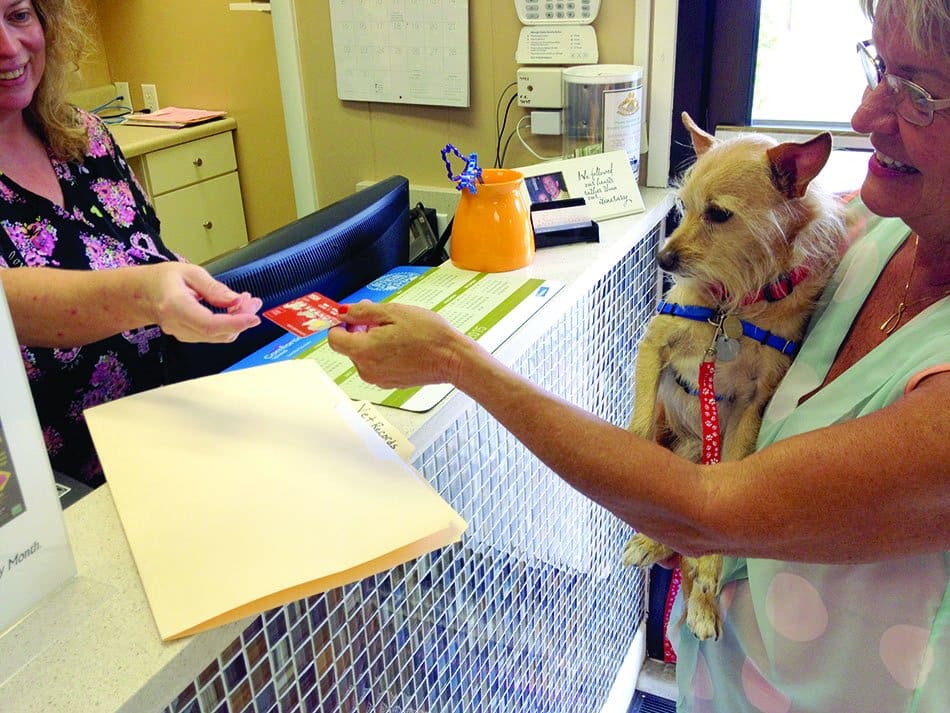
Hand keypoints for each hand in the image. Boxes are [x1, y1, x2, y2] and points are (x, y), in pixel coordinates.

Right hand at [147, 263, 261, 342]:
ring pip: (220, 337)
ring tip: (246, 302)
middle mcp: (178, 326)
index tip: (253, 317)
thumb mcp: (189, 272)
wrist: (141, 293)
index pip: (209, 324)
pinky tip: (235, 310)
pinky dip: (230, 325)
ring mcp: (183, 335)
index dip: (234, 323)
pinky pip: (215, 335)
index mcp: (175, 306)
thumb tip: (236, 301)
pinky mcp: (189, 337)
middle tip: (253, 301)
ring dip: (238, 322)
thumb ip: (214, 288)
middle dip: (242, 319)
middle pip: (218, 333)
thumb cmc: (161, 279)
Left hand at [327, 301, 468, 387]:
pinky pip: (376, 365)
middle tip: (381, 318)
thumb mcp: (393, 312)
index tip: (351, 316)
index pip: (334, 339)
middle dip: (359, 330)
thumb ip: (363, 312)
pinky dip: (382, 353)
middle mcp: (367, 369)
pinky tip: (401, 345)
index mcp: (364, 351)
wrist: (451, 358)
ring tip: (395, 331)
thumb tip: (344, 312)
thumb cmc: (428, 335)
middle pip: (349, 347)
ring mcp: (378, 378)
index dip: (341, 324)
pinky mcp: (390, 382)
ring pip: (363, 355)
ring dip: (371, 341)